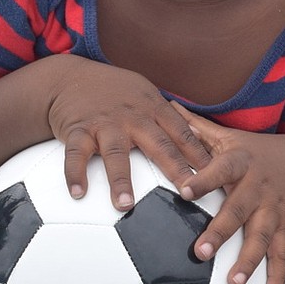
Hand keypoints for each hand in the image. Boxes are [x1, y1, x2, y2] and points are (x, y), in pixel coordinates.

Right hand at [42, 57, 211, 210]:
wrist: (70, 78)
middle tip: (187, 192)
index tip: (215, 175)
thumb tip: (196, 143)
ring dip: (120, 180)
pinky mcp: (78, 129)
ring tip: (125, 205)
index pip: (183, 133)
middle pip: (158, 145)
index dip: (200, 154)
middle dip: (175, 169)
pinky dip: (74, 174)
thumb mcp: (145, 95)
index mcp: (154, 108)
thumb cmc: (114, 91)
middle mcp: (133, 116)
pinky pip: (75, 154)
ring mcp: (105, 123)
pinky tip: (78, 193)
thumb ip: (166, 118)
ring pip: (115, 153)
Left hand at [172, 105, 284, 283]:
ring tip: (234, 283)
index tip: (185, 191)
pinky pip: (283, 254)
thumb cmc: (252, 152)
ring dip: (249, 261)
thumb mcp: (228, 136)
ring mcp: (274, 211)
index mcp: (240, 163)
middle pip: (239, 211)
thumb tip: (165, 105)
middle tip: (200, 252)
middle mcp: (258, 189)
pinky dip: (278, 276)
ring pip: (262, 237)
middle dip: (221, 232)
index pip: (220, 170)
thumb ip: (196, 128)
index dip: (204, 180)